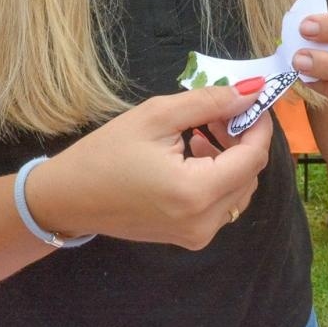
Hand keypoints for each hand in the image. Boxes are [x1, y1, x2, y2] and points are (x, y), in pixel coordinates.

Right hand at [31, 84, 272, 250]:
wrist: (68, 198)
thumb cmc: (106, 153)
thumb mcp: (157, 116)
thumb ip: (209, 102)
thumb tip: (251, 89)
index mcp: (196, 192)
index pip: (253, 157)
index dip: (259, 125)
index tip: (252, 99)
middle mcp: (204, 222)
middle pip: (249, 175)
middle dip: (243, 139)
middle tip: (218, 112)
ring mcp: (198, 235)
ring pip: (239, 190)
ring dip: (231, 158)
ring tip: (202, 132)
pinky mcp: (190, 238)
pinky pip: (221, 204)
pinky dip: (218, 177)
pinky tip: (193, 155)